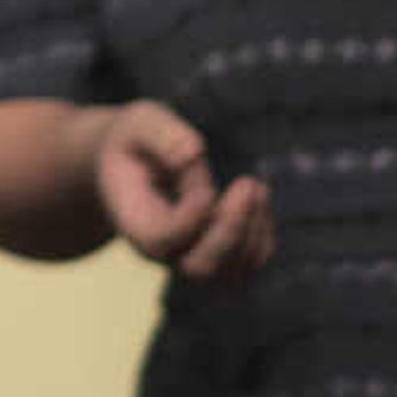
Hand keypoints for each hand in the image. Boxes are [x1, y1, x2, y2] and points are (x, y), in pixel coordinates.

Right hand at [91, 100, 275, 280]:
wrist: (133, 165)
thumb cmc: (136, 142)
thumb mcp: (139, 123)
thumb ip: (161, 135)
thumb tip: (194, 154)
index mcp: (135, 222)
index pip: (161, 241)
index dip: (190, 219)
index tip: (207, 185)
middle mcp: (163, 250)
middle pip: (200, 267)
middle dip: (231, 229)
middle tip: (247, 183)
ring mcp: (190, 257)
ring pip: (231, 274)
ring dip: (252, 232)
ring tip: (256, 187)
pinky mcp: (216, 254)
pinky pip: (249, 264)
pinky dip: (262, 235)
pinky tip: (258, 195)